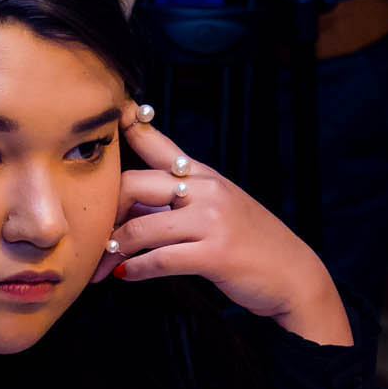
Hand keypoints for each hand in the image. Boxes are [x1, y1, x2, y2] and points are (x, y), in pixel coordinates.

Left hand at [93, 104, 352, 346]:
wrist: (294, 274)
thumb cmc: (251, 244)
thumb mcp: (216, 211)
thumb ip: (174, 203)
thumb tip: (128, 207)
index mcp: (204, 175)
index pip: (158, 144)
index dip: (128, 125)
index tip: (107, 113)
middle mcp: (206, 190)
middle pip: (134, 184)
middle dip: (106, 210)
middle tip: (92, 232)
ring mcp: (212, 220)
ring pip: (142, 227)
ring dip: (114, 249)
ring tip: (100, 264)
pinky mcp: (216, 253)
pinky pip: (161, 259)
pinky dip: (136, 269)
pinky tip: (125, 275)